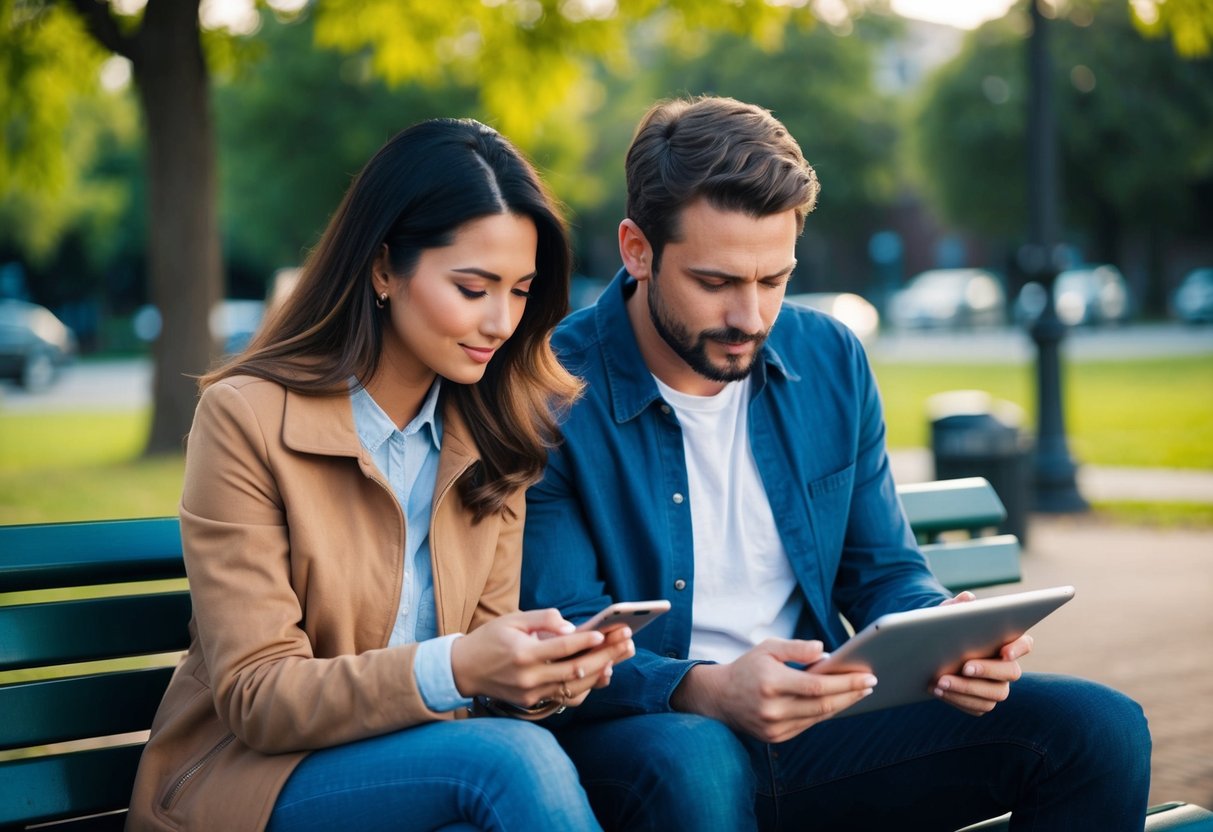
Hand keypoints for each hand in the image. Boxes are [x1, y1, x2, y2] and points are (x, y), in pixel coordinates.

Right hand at [450, 609, 633, 708]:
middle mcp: (529, 677)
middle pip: (576, 670)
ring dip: (601, 672)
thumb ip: (543, 619)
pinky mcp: (532, 703)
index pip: (562, 648)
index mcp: (522, 654)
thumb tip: (571, 627)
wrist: (463, 669)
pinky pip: (565, 697)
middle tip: (627, 642)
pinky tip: (601, 672)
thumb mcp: (513, 619)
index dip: (586, 641)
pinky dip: (585, 686)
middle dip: (605, 655)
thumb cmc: (490, 639)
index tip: (606, 632)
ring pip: (575, 687)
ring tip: (620, 656)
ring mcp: (531, 694)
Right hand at [671, 639, 875, 743]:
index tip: (867, 676)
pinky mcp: (776, 737)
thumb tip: (825, 651)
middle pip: (823, 703)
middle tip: (871, 684)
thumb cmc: (748, 667)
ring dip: (842, 704)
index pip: (818, 685)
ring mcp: (774, 726)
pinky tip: (837, 703)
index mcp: (771, 682)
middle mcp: (773, 708)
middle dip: (851, 694)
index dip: (845, 682)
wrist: (719, 697)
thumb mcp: (768, 648)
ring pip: (818, 717)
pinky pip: (808, 725)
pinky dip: (825, 714)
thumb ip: (796, 648)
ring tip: (859, 692)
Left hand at [934, 592, 1032, 715]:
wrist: (932, 653)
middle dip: (987, 670)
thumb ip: (957, 607)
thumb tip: (967, 598)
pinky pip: (978, 707)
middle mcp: (1008, 666)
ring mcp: (997, 686)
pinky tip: (938, 691)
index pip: (1025, 643)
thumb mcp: (947, 615)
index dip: (1018, 648)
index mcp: (1006, 641)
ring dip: (967, 689)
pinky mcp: (983, 701)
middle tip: (964, 667)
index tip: (1004, 651)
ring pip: (995, 694)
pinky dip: (957, 700)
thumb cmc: (947, 630)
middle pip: (1012, 672)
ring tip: (941, 681)